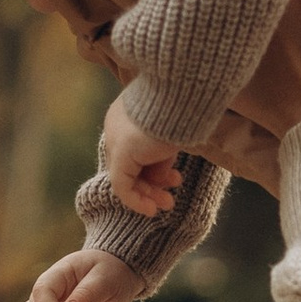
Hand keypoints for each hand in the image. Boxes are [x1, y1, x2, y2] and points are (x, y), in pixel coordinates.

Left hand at [100, 92, 185, 216]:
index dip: (154, 169)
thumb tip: (164, 174)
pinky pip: (122, 186)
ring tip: (167, 205)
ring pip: (125, 177)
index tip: (173, 179)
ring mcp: (115, 140)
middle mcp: (115, 126)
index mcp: (126, 113)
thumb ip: (163, 149)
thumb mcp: (172, 128)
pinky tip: (151, 209)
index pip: (134, 150)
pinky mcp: (121, 154)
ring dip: (147, 195)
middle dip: (151, 185)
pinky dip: (136, 201)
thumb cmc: (185, 103)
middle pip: (129, 165)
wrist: (184, 91)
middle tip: (168, 200)